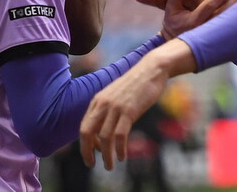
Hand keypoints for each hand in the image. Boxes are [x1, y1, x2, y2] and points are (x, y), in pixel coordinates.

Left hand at [79, 38, 197, 169]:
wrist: (151, 69)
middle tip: (91, 165)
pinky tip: (122, 156)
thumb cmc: (136, 85)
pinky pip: (120, 135)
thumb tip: (103, 133)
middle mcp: (102, 104)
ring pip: (104, 137)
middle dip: (87, 151)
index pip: (84, 126)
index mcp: (97, 100)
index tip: (92, 155)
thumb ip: (107, 110)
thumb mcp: (116, 96)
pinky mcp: (129, 111)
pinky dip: (119, 149)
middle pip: (87, 132)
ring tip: (110, 166)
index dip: (85, 143)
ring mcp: (115, 107)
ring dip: (106, 155)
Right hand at [161, 0, 236, 39]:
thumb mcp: (171, 9)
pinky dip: (232, 17)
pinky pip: (226, 26)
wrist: (177, 45)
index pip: (209, 5)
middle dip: (232, 2)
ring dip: (234, 9)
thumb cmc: (173, 24)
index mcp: (194, 21)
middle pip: (222, 14)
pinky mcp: (215, 36)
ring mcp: (211, 34)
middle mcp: (204, 28)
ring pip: (226, 21)